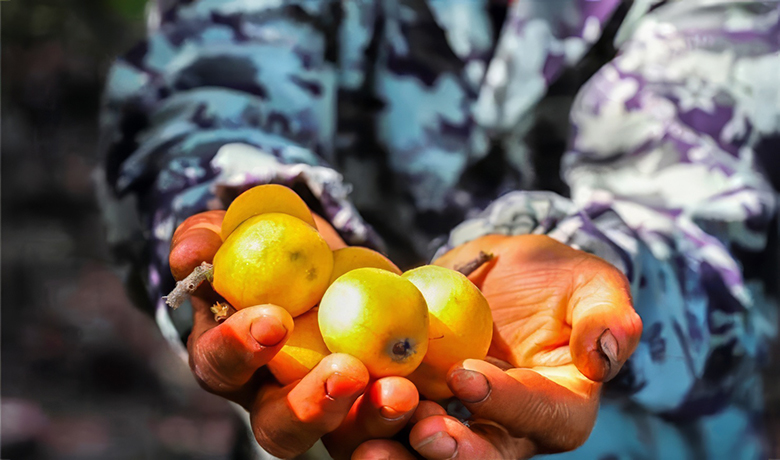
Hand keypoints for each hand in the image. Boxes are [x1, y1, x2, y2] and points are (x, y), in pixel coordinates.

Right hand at [169, 210, 418, 458]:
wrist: (335, 261)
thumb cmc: (276, 244)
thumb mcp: (243, 229)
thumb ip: (210, 236)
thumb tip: (189, 254)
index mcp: (231, 358)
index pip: (221, 365)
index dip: (239, 348)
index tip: (273, 320)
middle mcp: (273, 397)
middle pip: (278, 427)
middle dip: (309, 406)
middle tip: (346, 373)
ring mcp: (329, 411)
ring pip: (341, 438)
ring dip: (370, 419)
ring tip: (401, 393)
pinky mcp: (376, 407)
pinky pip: (393, 426)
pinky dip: (412, 416)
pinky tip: (435, 397)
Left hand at [355, 234, 642, 458]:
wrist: (497, 274)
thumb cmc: (553, 279)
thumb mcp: (591, 285)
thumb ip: (607, 317)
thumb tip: (605, 354)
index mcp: (557, 410)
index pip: (536, 416)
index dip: (503, 402)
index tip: (468, 375)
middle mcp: (506, 432)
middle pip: (481, 457)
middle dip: (450, 451)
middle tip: (420, 431)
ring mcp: (456, 424)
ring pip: (427, 453)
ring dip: (397, 450)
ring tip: (366, 442)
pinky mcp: (412, 408)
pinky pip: (385, 425)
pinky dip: (361, 423)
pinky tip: (336, 409)